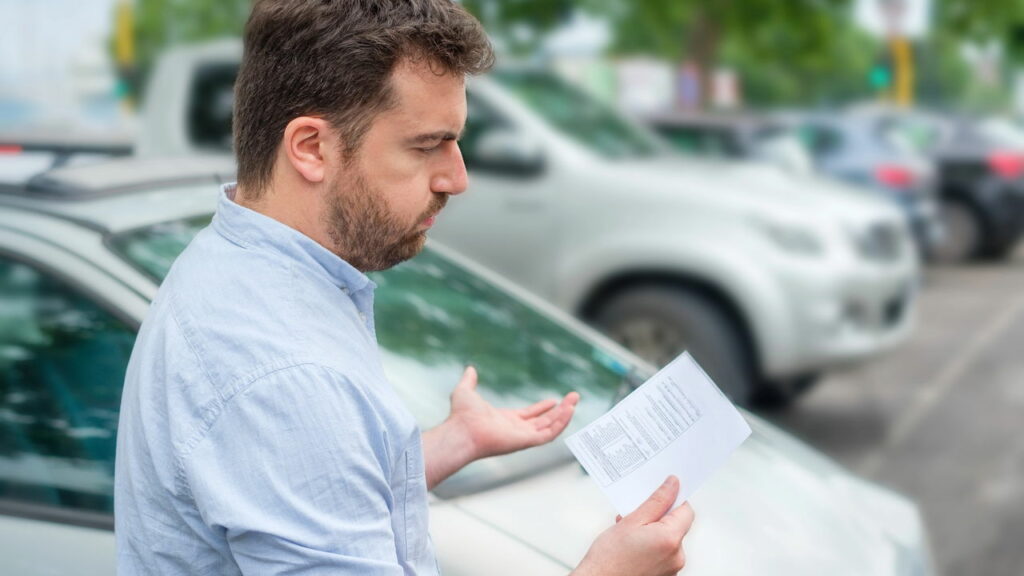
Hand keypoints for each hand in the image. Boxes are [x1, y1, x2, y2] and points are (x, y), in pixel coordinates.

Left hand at [448, 366, 579, 459]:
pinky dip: (561, 423)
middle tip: (573, 398)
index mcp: (505, 421)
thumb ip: (469, 381)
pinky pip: (549, 434)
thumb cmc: (461, 415)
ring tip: (574, 400)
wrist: (461, 430)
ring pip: (550, 427)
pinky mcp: (526, 441)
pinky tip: (569, 410)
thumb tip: (469, 369)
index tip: (554, 400)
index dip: (542, 408)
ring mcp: (522, 437)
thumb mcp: (466, 391)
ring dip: (564, 414)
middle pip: (544, 421)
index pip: (530, 416)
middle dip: (560, 410)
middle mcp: (516, 430)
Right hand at [573, 476, 694, 575]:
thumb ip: (657, 501)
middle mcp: (677, 556)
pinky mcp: (665, 575)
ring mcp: (672, 569)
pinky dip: (652, 546)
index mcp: (671, 539)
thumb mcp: (631, 521)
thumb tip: (673, 485)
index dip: (674, 499)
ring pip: (668, 539)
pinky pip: (663, 553)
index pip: (686, 510)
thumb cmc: (609, 558)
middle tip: (635, 516)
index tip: (661, 493)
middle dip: (658, 517)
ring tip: (630, 535)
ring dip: (653, 532)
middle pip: (676, 525)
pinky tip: (633, 547)